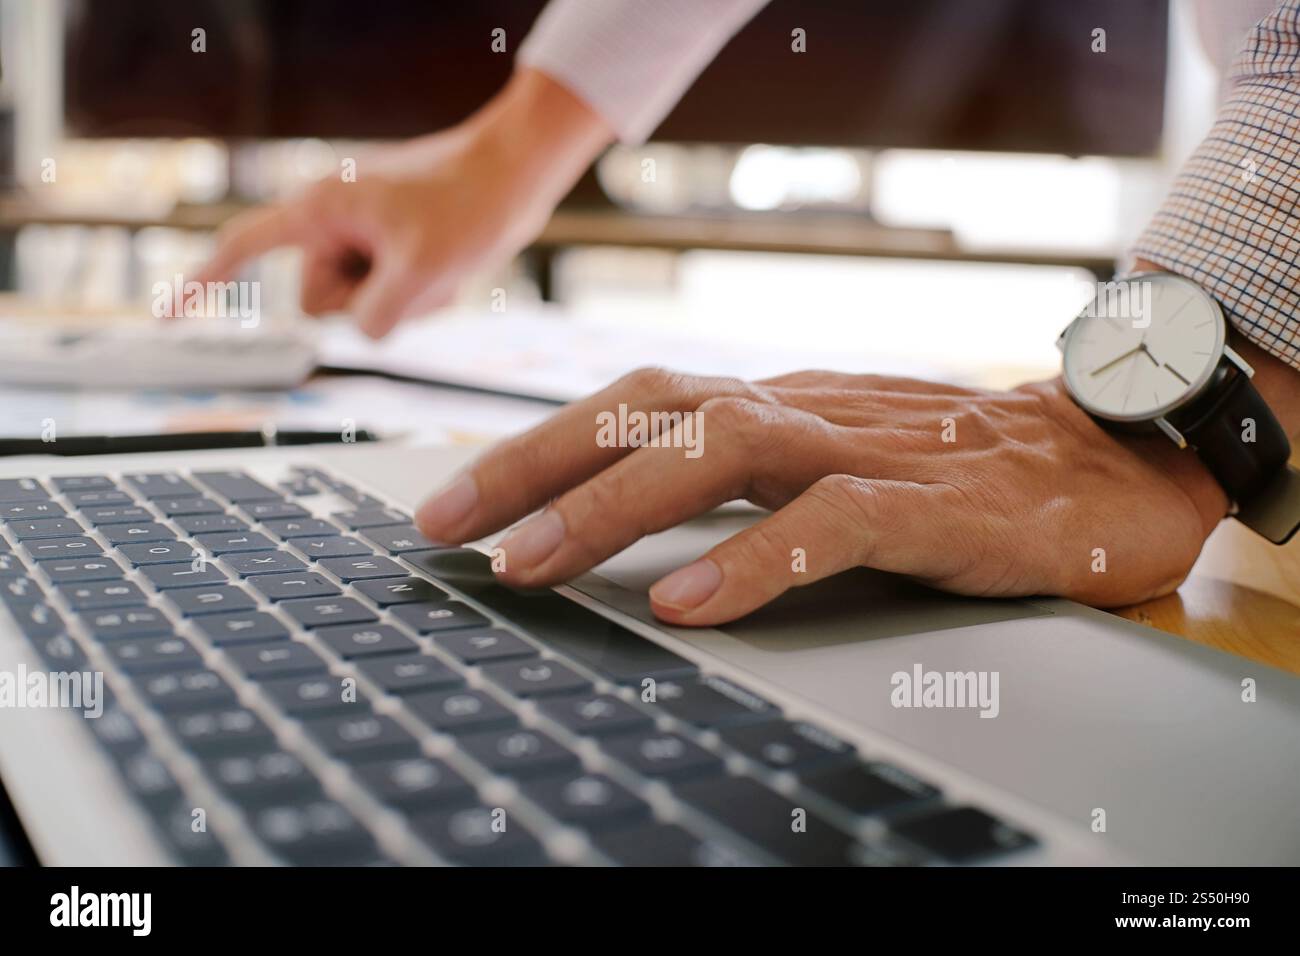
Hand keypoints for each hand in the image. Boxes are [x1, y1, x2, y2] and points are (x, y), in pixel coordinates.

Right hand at [195, 68, 612, 338]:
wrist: (517, 177)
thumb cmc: (470, 206)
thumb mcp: (421, 272)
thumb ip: (376, 317)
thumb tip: (362, 335)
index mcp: (322, 209)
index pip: (246, 247)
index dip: (205, 283)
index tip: (170, 316)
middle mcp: (335, 222)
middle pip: (318, 301)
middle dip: (364, 303)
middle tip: (413, 270)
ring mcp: (364, 238)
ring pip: (360, 307)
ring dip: (400, 303)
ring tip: (439, 266)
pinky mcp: (392, 250)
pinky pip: (389, 298)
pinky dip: (417, 297)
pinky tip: (449, 271)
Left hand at [414, 367, 1229, 625]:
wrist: (1112, 459)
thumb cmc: (958, 470)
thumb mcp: (831, 463)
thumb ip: (743, 483)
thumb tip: (624, 525)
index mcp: (777, 404)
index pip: (635, 399)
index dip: (537, 443)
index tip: (450, 502)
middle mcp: (805, 411)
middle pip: (650, 407)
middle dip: (537, 465)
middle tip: (448, 529)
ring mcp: (868, 448)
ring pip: (722, 448)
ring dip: (613, 504)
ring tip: (532, 564)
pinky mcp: (936, 502)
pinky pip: (831, 522)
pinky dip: (752, 558)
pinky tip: (688, 601)